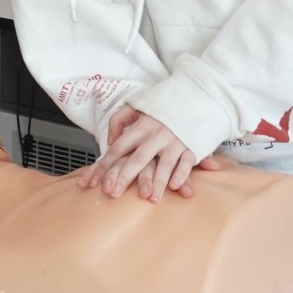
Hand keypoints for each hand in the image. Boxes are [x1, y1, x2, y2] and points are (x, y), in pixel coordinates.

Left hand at [79, 108, 214, 202]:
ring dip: (157, 182)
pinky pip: (187, 162)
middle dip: (124, 177)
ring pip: (164, 164)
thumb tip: (110, 139)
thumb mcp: (138, 104)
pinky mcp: (192, 145)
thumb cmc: (164, 104)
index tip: (95, 182)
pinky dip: (181, 174)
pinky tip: (175, 186)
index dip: (105, 166)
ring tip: (150, 199)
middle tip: (113, 194)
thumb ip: (119, 119)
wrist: (197, 94)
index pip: (118, 148)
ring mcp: (175, 141)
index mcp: (141, 126)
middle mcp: (156, 134)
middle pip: (137, 158)